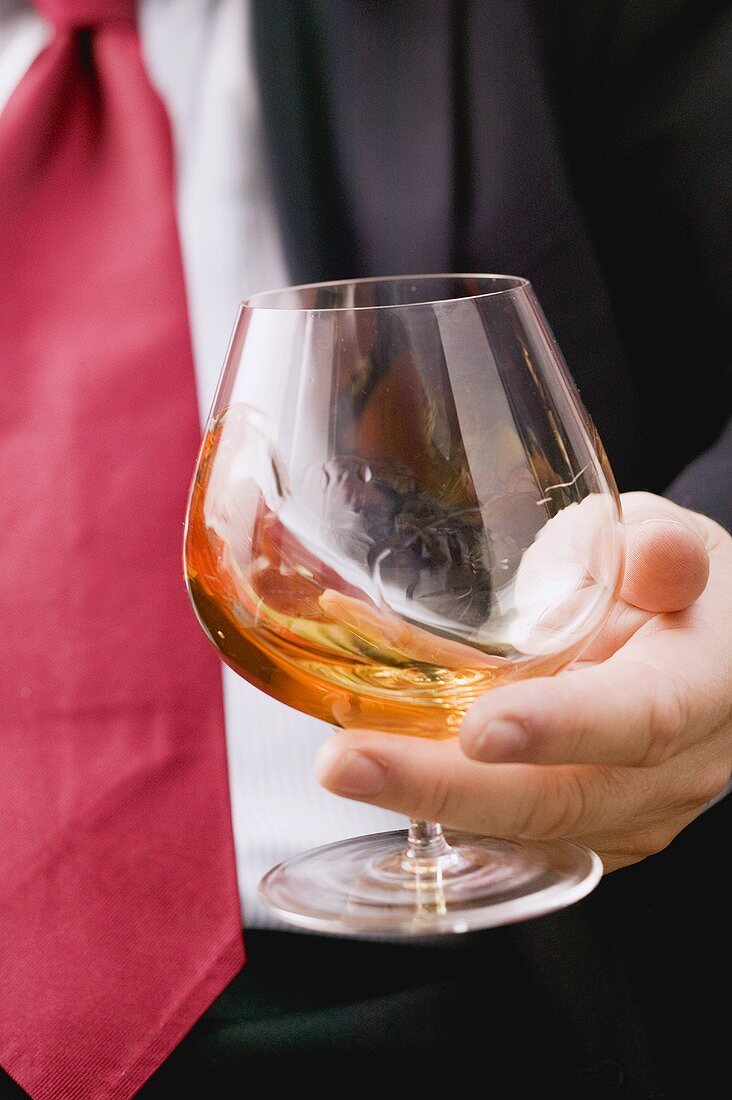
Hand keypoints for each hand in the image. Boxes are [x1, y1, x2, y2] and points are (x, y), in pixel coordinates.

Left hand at [315, 492, 731, 871]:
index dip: (561, 728)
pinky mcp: (586, 831)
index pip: (642, 718)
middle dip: (445, 788)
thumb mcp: (671, 541)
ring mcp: (630, 813)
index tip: (477, 729)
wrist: (694, 651)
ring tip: (344, 765)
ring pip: (523, 829)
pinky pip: (509, 832)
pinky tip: (374, 770)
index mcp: (705, 685)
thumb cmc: (669, 584)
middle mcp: (675, 770)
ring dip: (423, 803)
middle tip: (346, 763)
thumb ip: (658, 549)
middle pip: (560, 799)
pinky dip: (436, 805)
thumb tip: (651, 551)